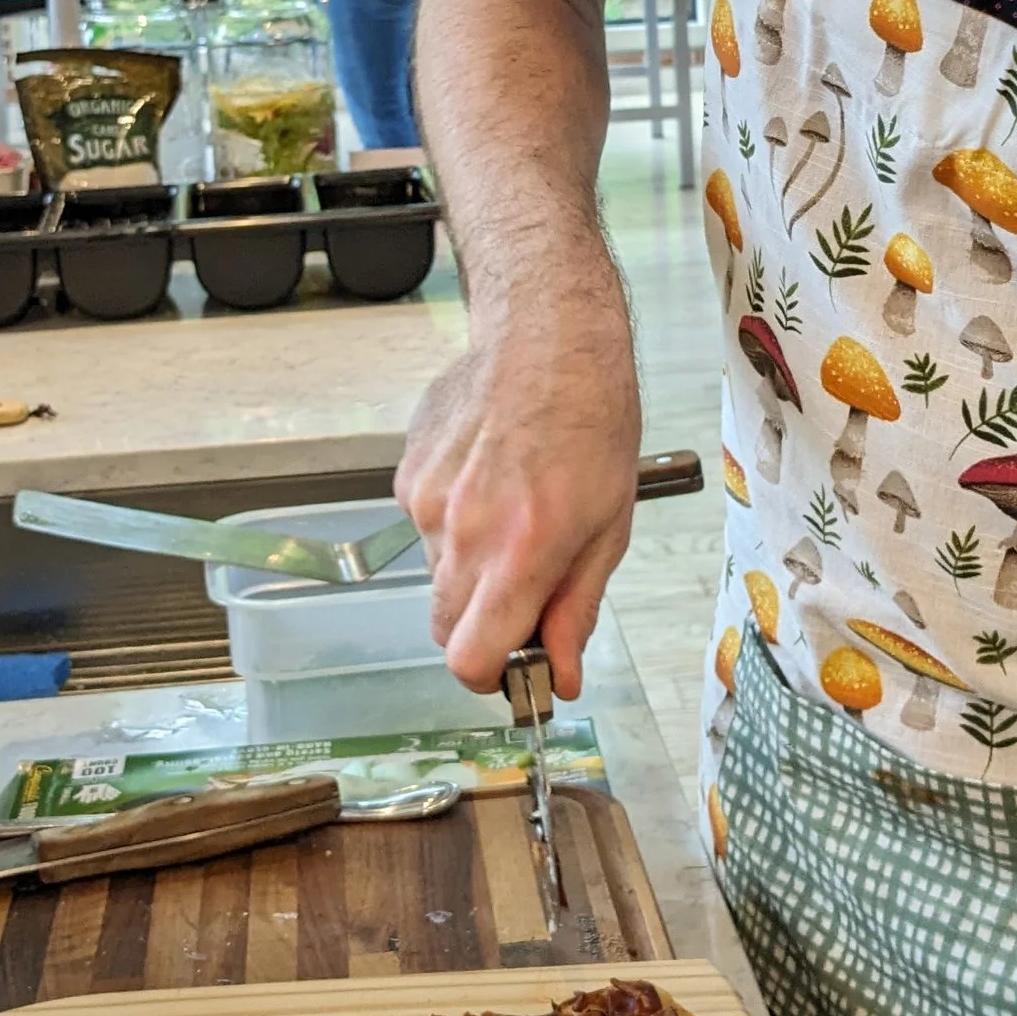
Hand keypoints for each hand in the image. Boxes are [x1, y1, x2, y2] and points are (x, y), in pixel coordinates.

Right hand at [395, 303, 640, 697]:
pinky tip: (490, 480)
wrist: (548, 339)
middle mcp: (463, 532)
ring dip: (471, 568)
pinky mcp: (408, 475)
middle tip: (526, 587)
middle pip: (446, 626)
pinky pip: (424, 528)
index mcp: (521, 552)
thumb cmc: (592, 424)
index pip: (469, 658)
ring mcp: (427, 502)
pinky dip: (454, 523)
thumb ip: (575, 609)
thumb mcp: (608, 528)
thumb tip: (563, 676)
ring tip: (514, 512)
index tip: (516, 665)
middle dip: (483, 625)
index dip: (492, 674)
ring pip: (436, 575)